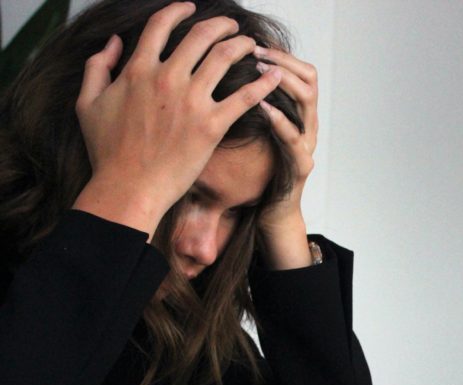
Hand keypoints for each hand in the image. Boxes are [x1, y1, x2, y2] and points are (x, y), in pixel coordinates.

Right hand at [72, 2, 281, 236]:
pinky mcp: (211, 127)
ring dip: (242, 45)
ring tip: (252, 45)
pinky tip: (275, 76)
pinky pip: (244, 97)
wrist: (129, 188)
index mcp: (138, 69)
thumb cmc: (107, 152)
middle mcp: (167, 78)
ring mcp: (191, 101)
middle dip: (221, 25)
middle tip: (232, 26)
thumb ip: (97, 67)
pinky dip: (262, 83)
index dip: (178, 10)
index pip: (162, 25)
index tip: (191, 8)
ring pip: (224, 57)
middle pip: (200, 35)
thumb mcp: (87, 104)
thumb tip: (113, 43)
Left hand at [253, 46, 318, 268]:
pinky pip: (294, 138)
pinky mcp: (301, 166)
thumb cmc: (259, 173)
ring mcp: (307, 145)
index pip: (301, 72)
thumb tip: (225, 76)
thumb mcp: (254, 133)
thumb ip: (250, 107)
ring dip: (283, 82)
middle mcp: (308, 126)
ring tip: (259, 72)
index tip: (256, 44)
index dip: (282, 54)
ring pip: (307, 102)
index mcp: (298, 116)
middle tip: (256, 52)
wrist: (270, 213)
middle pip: (309, 79)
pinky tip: (262, 107)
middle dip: (282, 61)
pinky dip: (279, 120)